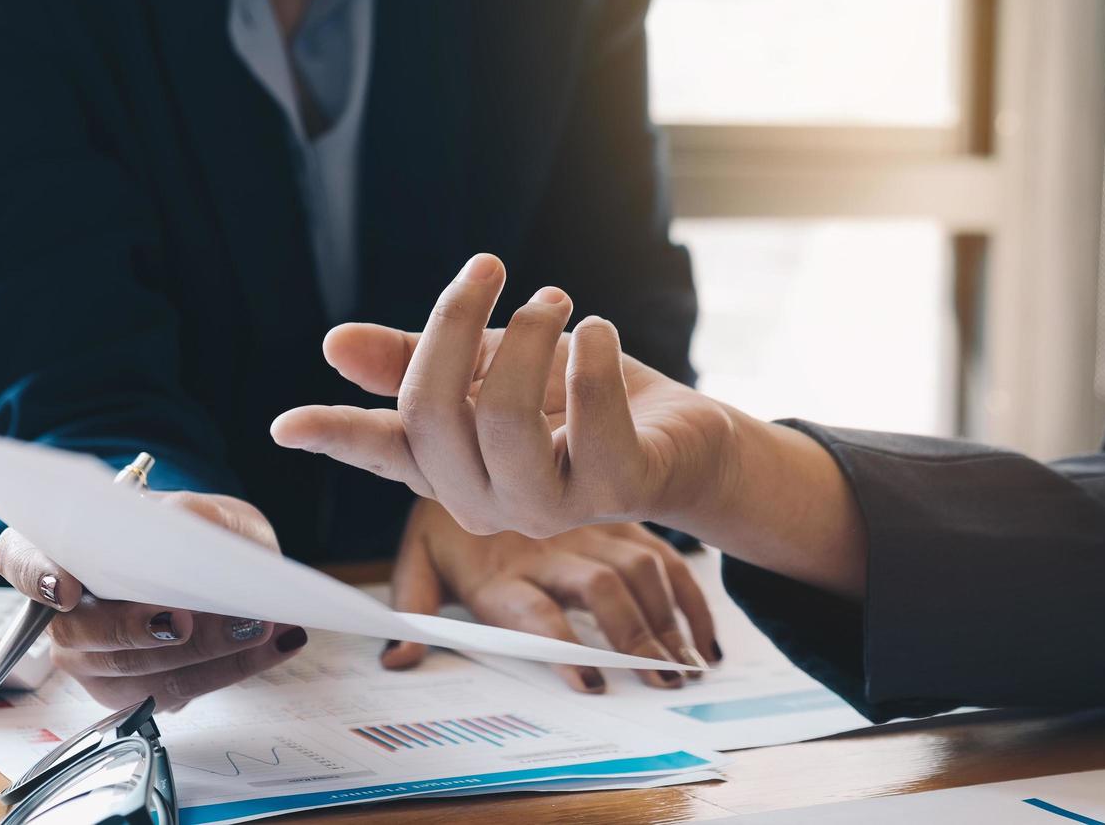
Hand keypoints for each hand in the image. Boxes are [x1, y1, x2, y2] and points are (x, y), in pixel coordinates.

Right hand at [0, 491, 307, 710]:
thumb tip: (186, 526)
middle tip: (184, 619)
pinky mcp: (130, 691)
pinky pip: (172, 690)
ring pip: (130, 669)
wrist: (228, 567)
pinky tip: (274, 644)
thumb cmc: (203, 531)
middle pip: (81, 630)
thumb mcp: (210, 511)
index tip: (67, 588)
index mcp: (64, 548)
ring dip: (199, 652)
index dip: (36, 575)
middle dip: (135, 628)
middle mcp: (65, 610)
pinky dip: (229, 668)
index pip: (20, 558)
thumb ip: (193, 514)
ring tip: (256, 626)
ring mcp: (92, 658)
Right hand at [271, 253, 739, 538]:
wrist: (680, 436)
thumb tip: (333, 344)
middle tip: (491, 267)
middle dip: (455, 324)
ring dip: (530, 337)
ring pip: (504, 422)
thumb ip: (421, 356)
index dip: (335, 436)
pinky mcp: (618, 491)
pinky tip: (599, 331)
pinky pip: (592, 424)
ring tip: (557, 300)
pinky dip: (593, 359)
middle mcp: (490, 499)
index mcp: (453, 466)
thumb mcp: (497, 365)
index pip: (385, 450)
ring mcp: (552, 506)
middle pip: (434, 416)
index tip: (285, 425)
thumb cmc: (580, 399)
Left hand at [382, 498, 718, 691]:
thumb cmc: (450, 517)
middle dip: (631, 635)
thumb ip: (415, 602)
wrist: (485, 423)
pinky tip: (707, 646)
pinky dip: (690, 603)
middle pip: (600, 589)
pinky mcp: (621, 522)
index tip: (590, 682)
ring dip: (667, 621)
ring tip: (689, 668)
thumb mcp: (420, 555)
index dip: (561, 646)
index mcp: (500, 565)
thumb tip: (397, 660)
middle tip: (661, 679)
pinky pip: (666, 563)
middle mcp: (552, 545)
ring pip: (641, 572)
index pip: (533, 610)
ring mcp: (592, 530)